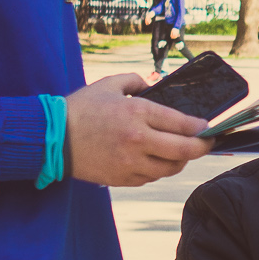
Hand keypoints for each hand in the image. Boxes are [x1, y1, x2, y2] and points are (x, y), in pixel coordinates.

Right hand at [66, 71, 211, 184]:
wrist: (51, 138)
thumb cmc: (80, 108)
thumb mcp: (109, 84)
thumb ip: (137, 81)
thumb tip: (155, 84)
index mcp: (137, 113)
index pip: (182, 124)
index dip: (201, 128)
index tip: (207, 128)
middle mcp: (138, 140)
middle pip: (184, 151)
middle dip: (201, 148)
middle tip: (206, 143)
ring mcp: (130, 163)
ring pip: (169, 169)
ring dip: (180, 161)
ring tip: (180, 152)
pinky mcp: (121, 178)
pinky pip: (150, 178)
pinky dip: (157, 170)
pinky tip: (155, 160)